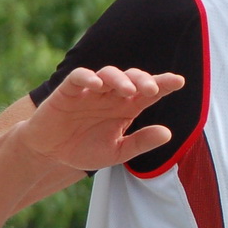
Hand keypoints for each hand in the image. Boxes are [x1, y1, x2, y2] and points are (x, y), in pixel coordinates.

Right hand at [17, 66, 185, 171]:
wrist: (49, 153)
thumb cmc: (84, 149)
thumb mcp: (116, 152)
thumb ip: (140, 142)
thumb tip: (168, 133)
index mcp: (126, 107)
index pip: (148, 92)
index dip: (163, 84)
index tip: (179, 81)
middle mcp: (111, 95)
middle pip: (131, 78)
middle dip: (143, 80)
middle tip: (152, 90)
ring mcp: (90, 91)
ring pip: (108, 74)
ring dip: (119, 79)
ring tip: (128, 90)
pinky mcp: (68, 91)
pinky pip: (78, 78)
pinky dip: (87, 78)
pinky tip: (97, 85)